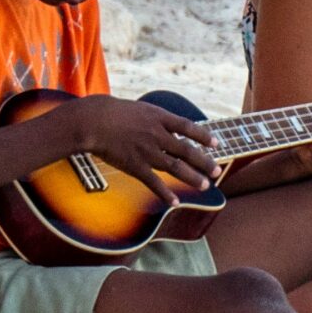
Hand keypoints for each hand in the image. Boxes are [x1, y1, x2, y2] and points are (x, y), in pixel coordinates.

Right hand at [60, 97, 218, 202]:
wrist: (93, 121)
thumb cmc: (114, 113)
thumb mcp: (141, 110)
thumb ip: (157, 120)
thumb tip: (173, 128)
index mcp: (159, 117)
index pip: (188, 127)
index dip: (204, 136)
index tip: (217, 144)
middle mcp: (157, 134)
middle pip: (187, 150)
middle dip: (205, 161)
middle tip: (218, 171)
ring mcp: (147, 151)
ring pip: (175, 167)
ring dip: (192, 177)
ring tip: (205, 185)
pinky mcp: (135, 166)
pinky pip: (153, 182)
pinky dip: (165, 194)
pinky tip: (174, 202)